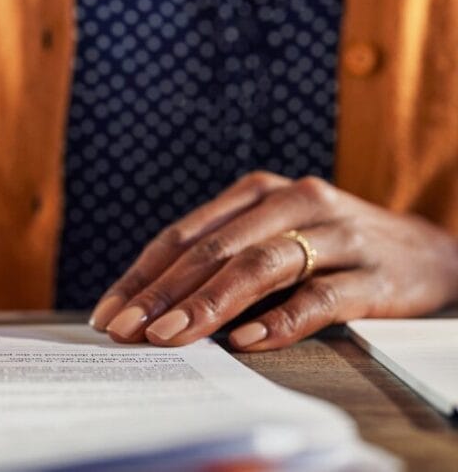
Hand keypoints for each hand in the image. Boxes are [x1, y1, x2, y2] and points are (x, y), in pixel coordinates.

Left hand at [89, 172, 457, 350]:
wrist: (429, 254)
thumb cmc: (330, 249)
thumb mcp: (273, 238)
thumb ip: (223, 260)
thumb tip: (151, 308)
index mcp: (257, 192)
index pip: (185, 236)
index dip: (143, 276)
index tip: (108, 313)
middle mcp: (293, 202)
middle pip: (214, 250)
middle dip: (163, 294)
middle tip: (126, 330)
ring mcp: (335, 235)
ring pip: (258, 267)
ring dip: (208, 305)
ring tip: (169, 336)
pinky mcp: (373, 273)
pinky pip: (319, 297)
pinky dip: (279, 320)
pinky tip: (244, 341)